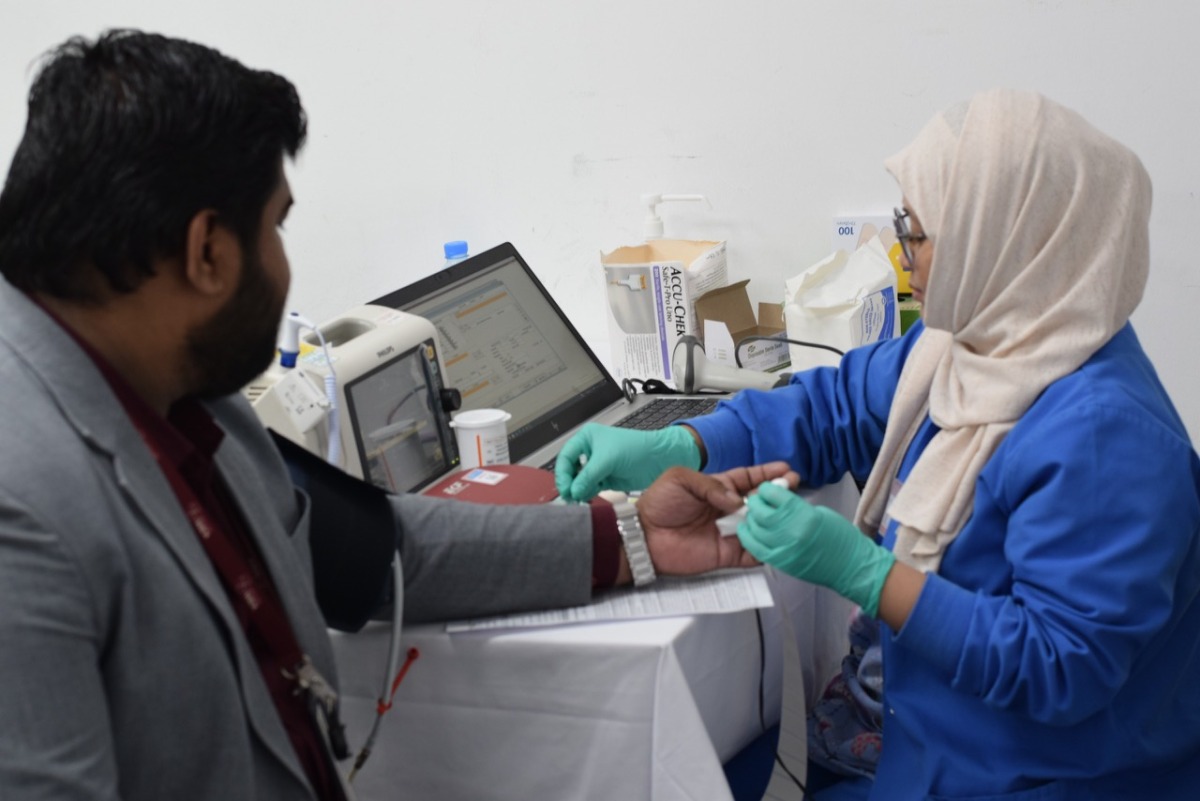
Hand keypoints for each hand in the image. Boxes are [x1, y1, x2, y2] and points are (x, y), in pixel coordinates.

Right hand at [555, 423, 700, 501]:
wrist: (659, 459)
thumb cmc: (638, 448)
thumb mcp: (608, 459)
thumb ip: (588, 476)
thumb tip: (573, 490)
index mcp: (587, 438)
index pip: (566, 456)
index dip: (562, 472)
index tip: (564, 487)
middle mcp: (590, 451)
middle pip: (570, 470)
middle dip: (569, 483)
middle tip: (569, 496)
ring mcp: (598, 466)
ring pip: (579, 481)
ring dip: (578, 490)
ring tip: (578, 499)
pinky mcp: (605, 478)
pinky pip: (590, 488)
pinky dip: (587, 493)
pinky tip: (588, 497)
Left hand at [636, 462, 797, 575]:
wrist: (644, 536)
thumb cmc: (658, 504)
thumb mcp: (681, 479)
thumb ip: (711, 485)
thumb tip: (737, 500)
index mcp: (718, 488)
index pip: (749, 479)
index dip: (768, 474)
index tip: (786, 470)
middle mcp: (728, 510)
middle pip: (760, 502)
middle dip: (778, 495)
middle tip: (790, 489)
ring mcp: (730, 532)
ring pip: (761, 526)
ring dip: (775, 520)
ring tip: (786, 512)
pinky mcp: (727, 554)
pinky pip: (753, 553)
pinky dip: (766, 549)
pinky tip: (776, 540)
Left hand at [737, 480, 895, 616]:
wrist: (851, 567)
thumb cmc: (842, 538)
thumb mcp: (819, 513)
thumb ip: (796, 507)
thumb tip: (778, 502)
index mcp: (805, 516)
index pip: (776, 496)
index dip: (768, 489)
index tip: (767, 487)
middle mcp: (792, 532)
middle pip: (762, 512)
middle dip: (756, 502)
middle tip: (757, 499)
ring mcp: (784, 549)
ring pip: (756, 529)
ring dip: (751, 518)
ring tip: (754, 513)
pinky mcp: (781, 563)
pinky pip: (756, 548)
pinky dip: (748, 537)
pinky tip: (748, 529)